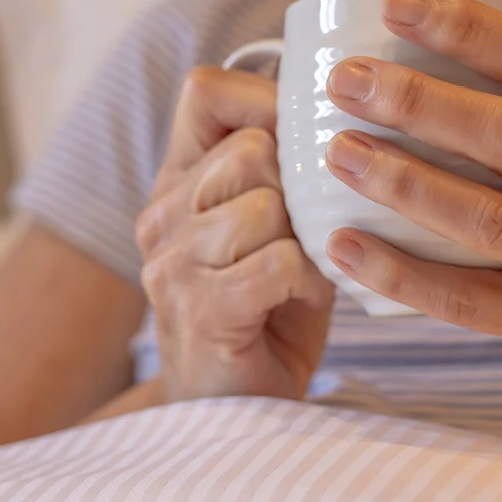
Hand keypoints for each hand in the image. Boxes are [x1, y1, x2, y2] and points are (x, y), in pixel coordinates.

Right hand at [136, 67, 333, 401]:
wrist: (235, 410)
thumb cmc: (268, 310)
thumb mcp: (271, 226)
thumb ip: (282, 170)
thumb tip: (338, 111)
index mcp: (178, 181)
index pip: (206, 91)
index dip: (266, 102)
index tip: (302, 144)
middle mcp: (163, 215)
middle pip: (252, 150)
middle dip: (301, 189)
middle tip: (309, 232)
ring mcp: (172, 264)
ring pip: (268, 204)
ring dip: (309, 241)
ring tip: (307, 271)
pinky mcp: (199, 311)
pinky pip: (279, 260)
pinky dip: (309, 279)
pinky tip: (302, 299)